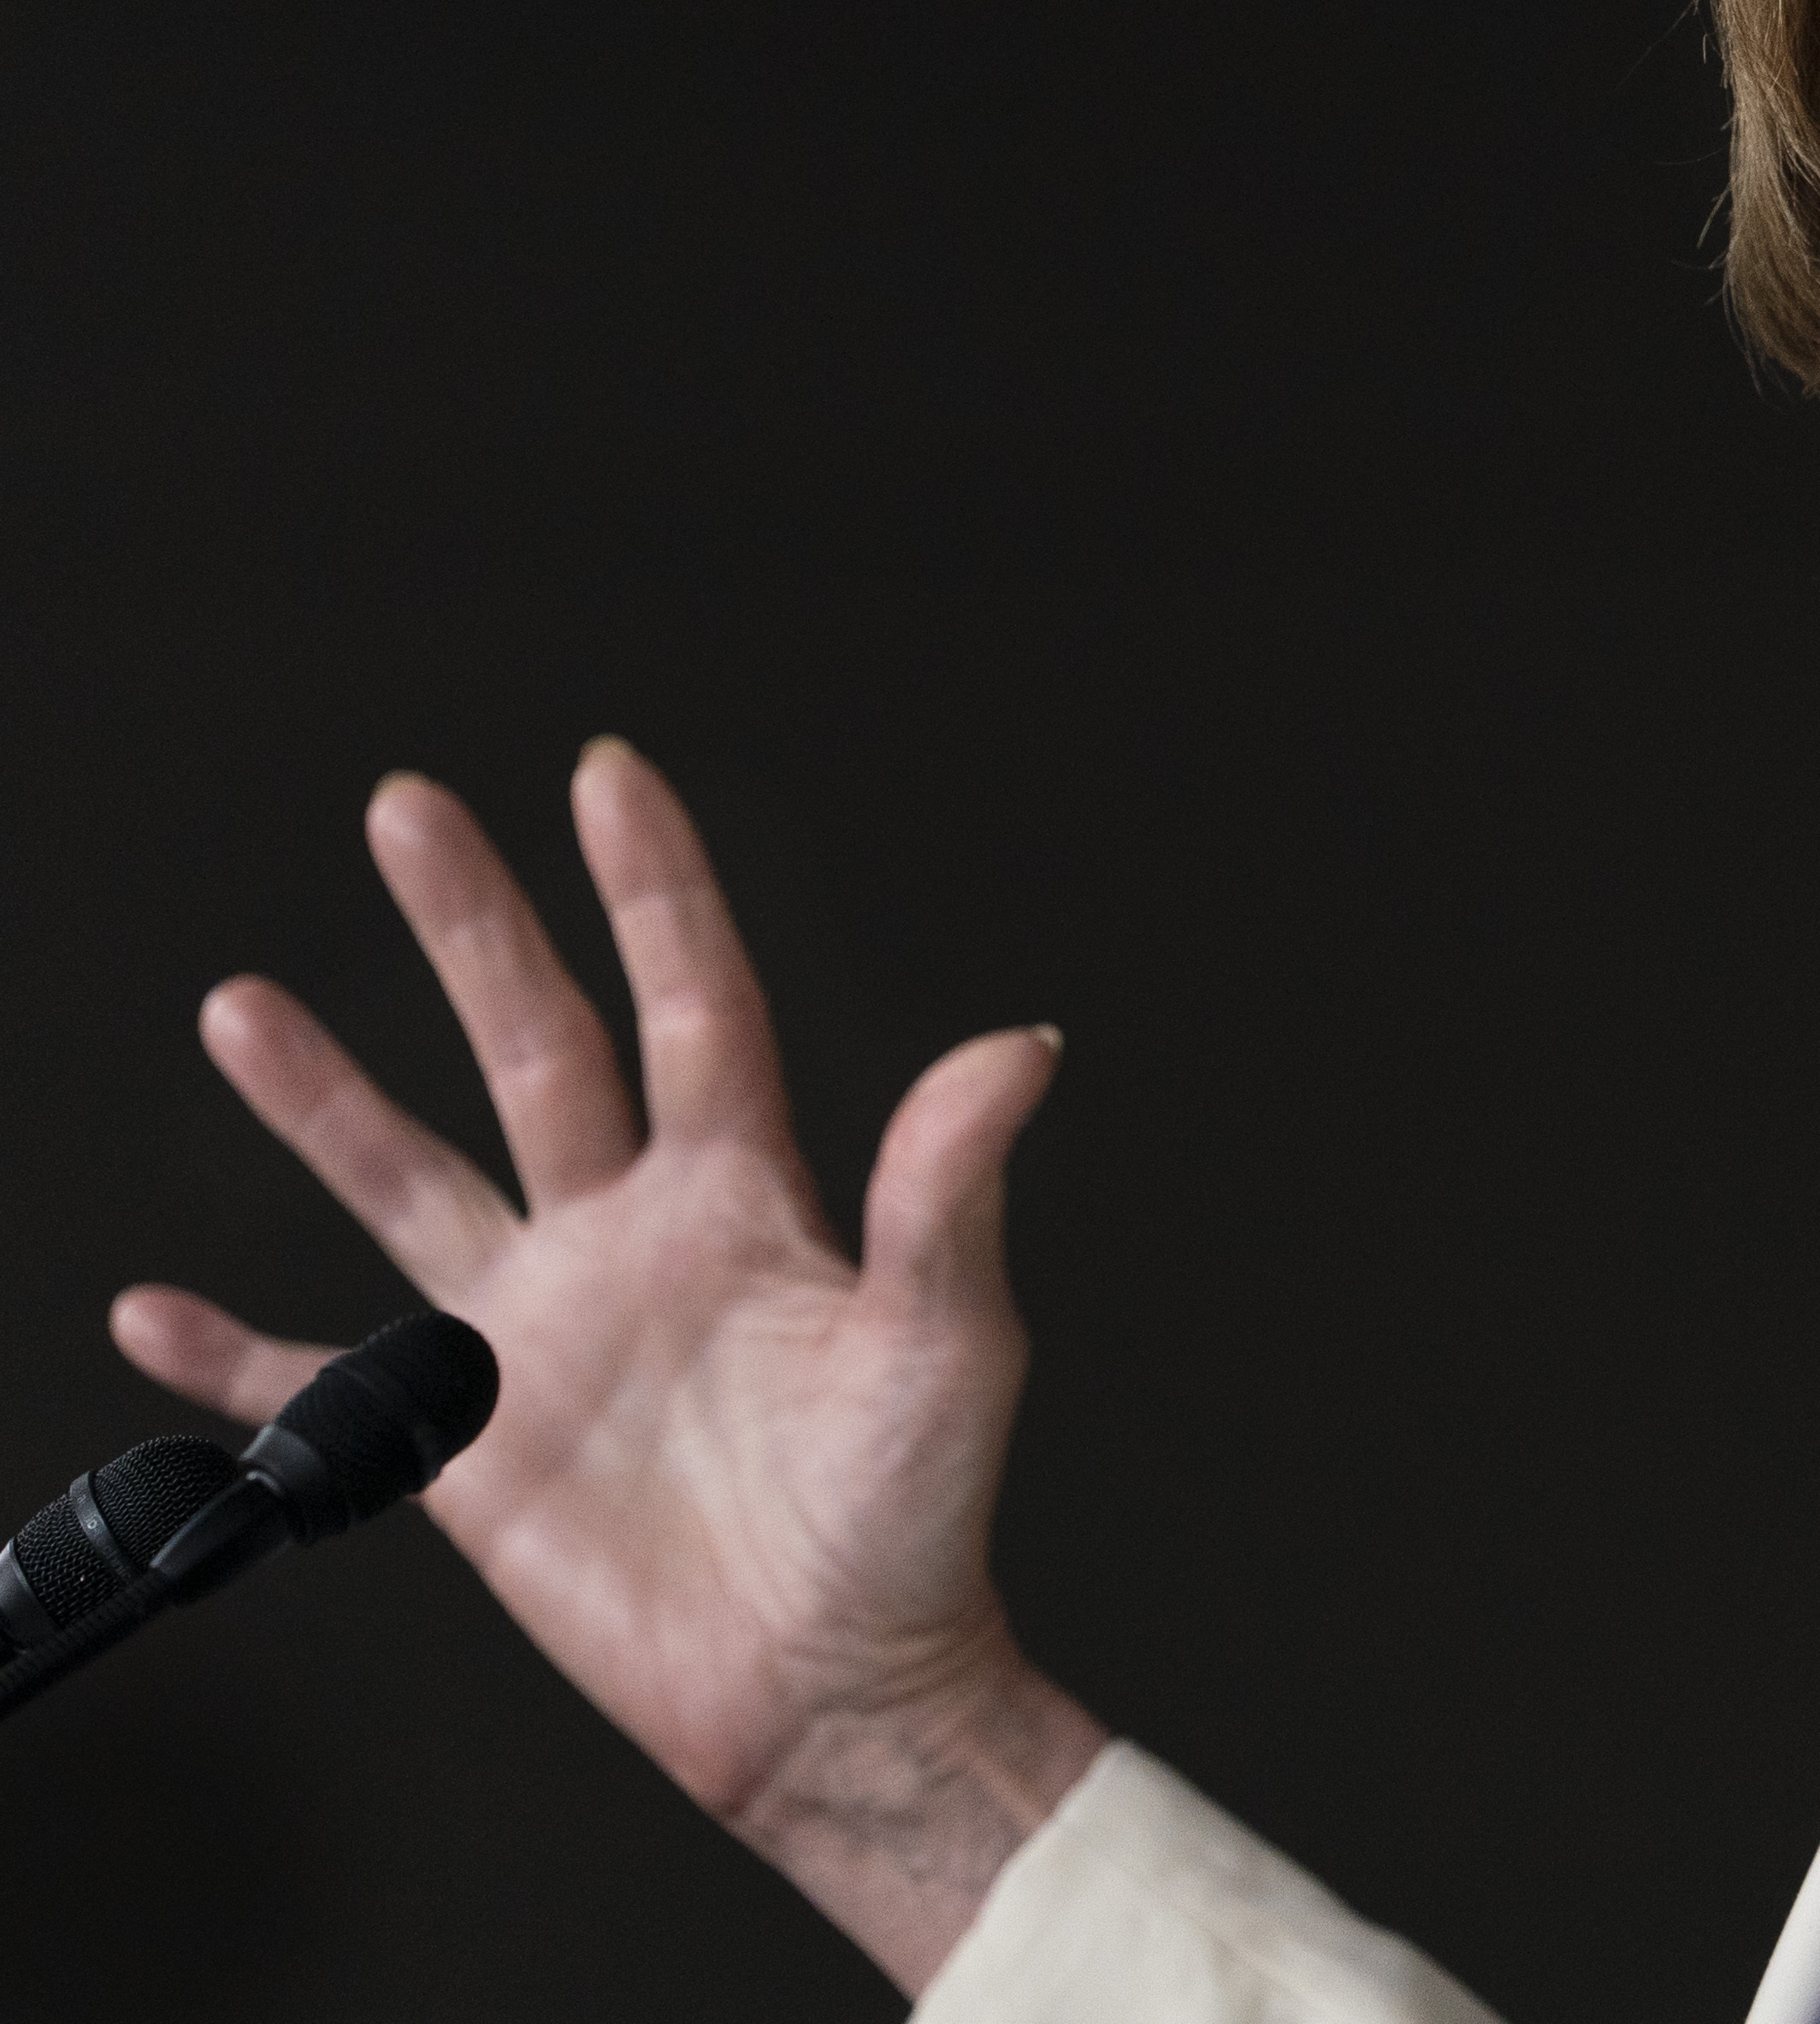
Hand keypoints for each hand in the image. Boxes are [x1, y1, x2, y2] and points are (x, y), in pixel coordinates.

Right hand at [113, 739, 1104, 1990]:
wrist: (836, 1684)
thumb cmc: (914, 1519)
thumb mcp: (948, 1340)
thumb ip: (955, 1191)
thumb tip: (1020, 1048)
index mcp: (746, 1197)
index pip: (691, 1001)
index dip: (654, 890)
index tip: (607, 777)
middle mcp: (629, 1236)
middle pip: (535, 1044)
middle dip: (475, 926)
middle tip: (409, 809)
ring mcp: (539, 1334)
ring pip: (411, 1177)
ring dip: (324, 1099)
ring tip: (244, 1005)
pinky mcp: (467, 1449)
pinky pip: (325, 1391)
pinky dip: (236, 1359)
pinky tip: (157, 1311)